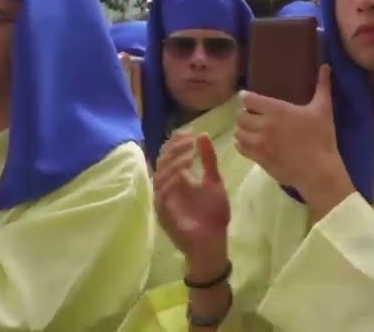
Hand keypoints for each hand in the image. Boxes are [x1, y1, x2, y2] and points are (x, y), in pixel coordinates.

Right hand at [154, 131, 230, 260]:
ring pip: (159, 174)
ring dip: (172, 160)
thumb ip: (208, 159)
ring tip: (188, 151)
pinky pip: (162, 191)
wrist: (214, 242)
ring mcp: (164, 200)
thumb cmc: (213, 214)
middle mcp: (167, 187)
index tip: (189, 132)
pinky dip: (171, 178)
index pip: (169, 156)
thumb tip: (202, 135)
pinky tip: (184, 169)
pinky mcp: (163, 212)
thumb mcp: (214, 181)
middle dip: (173, 148)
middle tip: (187, 139)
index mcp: (178, 179)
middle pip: (161, 162)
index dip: (175, 142)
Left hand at [235, 65, 351, 207]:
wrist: (318, 170)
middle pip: (240, 116)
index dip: (246, 97)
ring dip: (242, 128)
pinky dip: (242, 143)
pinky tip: (249, 142)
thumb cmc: (321, 137)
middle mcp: (263, 125)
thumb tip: (326, 66)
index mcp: (277, 110)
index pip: (249, 100)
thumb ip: (323, 86)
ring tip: (249, 128)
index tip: (248, 97)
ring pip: (238, 132)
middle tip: (250, 113)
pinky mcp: (258, 159)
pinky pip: (240, 148)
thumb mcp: (323, 109)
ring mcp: (259, 143)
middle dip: (243, 113)